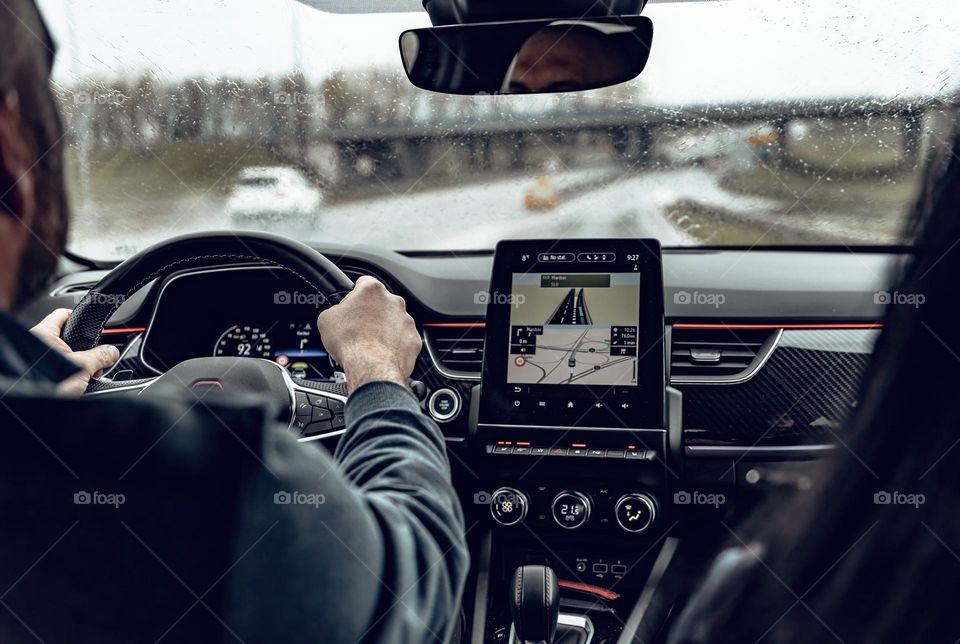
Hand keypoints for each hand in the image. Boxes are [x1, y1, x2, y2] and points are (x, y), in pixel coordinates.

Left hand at [30, 309, 119, 395]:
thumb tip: (112, 352)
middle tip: (97, 358)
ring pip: (67, 355)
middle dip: (87, 349)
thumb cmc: (48, 384)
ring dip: (83, 364)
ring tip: (91, 375)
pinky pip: (63, 368)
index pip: (63, 314)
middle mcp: (38, 344)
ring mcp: (40, 360)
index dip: (81, 318)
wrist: (37, 408)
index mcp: (43, 334)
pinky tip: (82, 383)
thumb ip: (101, 356)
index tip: (95, 327)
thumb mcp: (82, 367)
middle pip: (69, 338)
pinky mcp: (44, 374)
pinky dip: (74, 374)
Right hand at [317, 276, 420, 393]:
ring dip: (383, 329)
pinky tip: (381, 353)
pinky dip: (394, 345)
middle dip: (370, 314)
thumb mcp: (326, 319)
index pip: (363, 282)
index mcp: (372, 291)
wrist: (372, 368)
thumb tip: (336, 315)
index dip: (354, 294)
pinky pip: (403, 339)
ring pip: (393, 321)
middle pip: (380, 303)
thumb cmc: (352, 343)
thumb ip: (335, 310)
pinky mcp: (414, 339)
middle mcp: (393, 302)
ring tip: (369, 344)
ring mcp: (406, 320)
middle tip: (358, 329)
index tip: (351, 304)